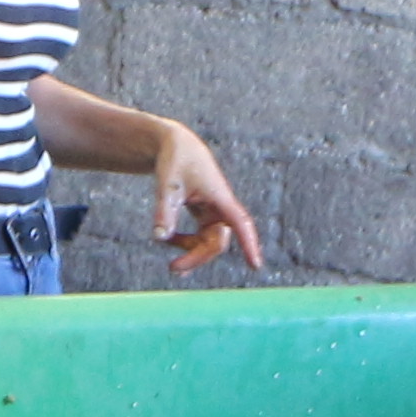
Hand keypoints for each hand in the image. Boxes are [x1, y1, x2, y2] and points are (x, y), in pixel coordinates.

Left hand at [150, 124, 267, 273]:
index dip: (248, 244)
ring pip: (209, 243)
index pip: (239, 223)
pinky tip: (170, 240)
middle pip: (217, 242)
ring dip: (191, 253)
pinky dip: (186, 244)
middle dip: (198, 257)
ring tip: (171, 262)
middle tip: (173, 269)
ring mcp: (214, 213)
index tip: (255, 265)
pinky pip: (200, 238)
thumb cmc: (175, 161)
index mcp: (220, 197)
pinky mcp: (205, 215)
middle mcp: (222, 208)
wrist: (177, 147)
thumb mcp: (167, 185)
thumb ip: (164, 211)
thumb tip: (160, 237)